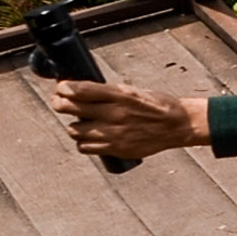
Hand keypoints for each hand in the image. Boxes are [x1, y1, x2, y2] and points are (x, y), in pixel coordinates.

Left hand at [52, 81, 205, 162]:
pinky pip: (85, 147)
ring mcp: (114, 133)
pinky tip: (89, 136)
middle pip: (72, 108)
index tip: (61, 87)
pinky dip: (83, 141)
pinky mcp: (116, 148)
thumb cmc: (156, 106)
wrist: (178, 125)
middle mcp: (115, 113)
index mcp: (121, 95)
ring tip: (80, 121)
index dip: (64, 88)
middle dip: (59, 103)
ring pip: (75, 130)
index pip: (82, 90)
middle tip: (58, 102)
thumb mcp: (133, 91)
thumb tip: (78, 92)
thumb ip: (107, 93)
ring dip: (74, 124)